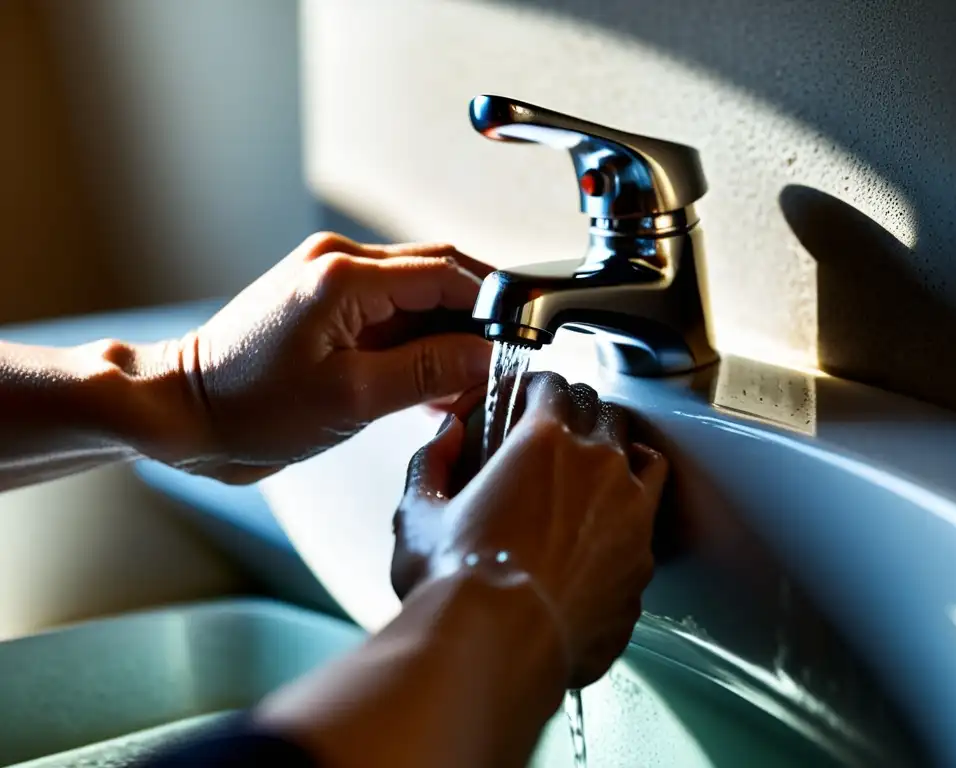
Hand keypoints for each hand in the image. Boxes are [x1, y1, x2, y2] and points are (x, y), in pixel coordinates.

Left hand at [171, 233, 493, 482]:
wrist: (186, 413)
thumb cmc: (249, 408)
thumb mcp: (352, 398)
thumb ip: (428, 371)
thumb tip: (487, 356)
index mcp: (343, 276)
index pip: (447, 273)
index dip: (493, 307)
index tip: (521, 341)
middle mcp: (338, 262)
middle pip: (438, 275)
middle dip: (475, 320)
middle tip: (497, 366)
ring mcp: (331, 278)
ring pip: (418, 294)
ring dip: (447, 335)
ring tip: (463, 386)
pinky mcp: (327, 302)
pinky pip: (391, 311)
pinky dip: (418, 341)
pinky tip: (431, 383)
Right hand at [392, 372, 667, 687]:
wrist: (496, 647)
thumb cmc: (456, 583)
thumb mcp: (419, 513)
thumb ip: (431, 463)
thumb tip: (444, 438)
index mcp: (543, 440)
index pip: (554, 386)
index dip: (539, 387)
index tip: (532, 396)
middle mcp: (597, 463)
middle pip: (602, 411)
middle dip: (581, 412)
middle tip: (562, 428)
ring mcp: (630, 511)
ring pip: (640, 454)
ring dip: (619, 450)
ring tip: (601, 463)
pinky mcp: (644, 558)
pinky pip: (652, 512)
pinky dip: (637, 504)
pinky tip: (619, 517)